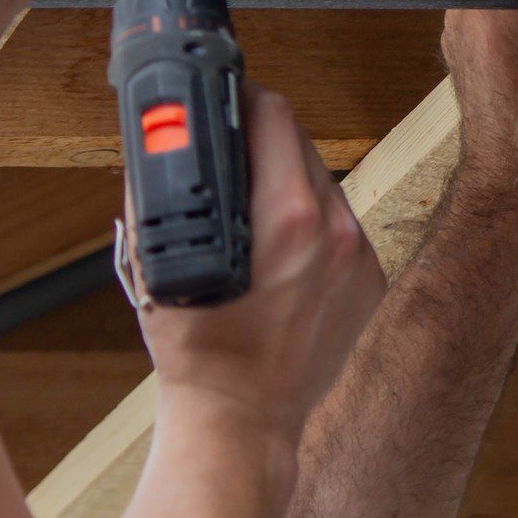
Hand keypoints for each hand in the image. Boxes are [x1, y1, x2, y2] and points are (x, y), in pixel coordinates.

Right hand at [135, 83, 386, 449]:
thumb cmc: (198, 351)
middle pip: (298, 140)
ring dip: (285, 175)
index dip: (241, 96)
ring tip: (248, 200)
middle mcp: (333, 230)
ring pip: (322, 178)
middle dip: (259, 137)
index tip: (221, 96)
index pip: (273, 114)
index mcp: (288, 218)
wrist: (241, 421)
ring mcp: (356, 255)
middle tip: (225, 146)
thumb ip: (154, 192)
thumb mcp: (156, 262)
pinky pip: (337, 220)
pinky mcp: (368, 277)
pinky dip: (309, 218)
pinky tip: (277, 241)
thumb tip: (148, 144)